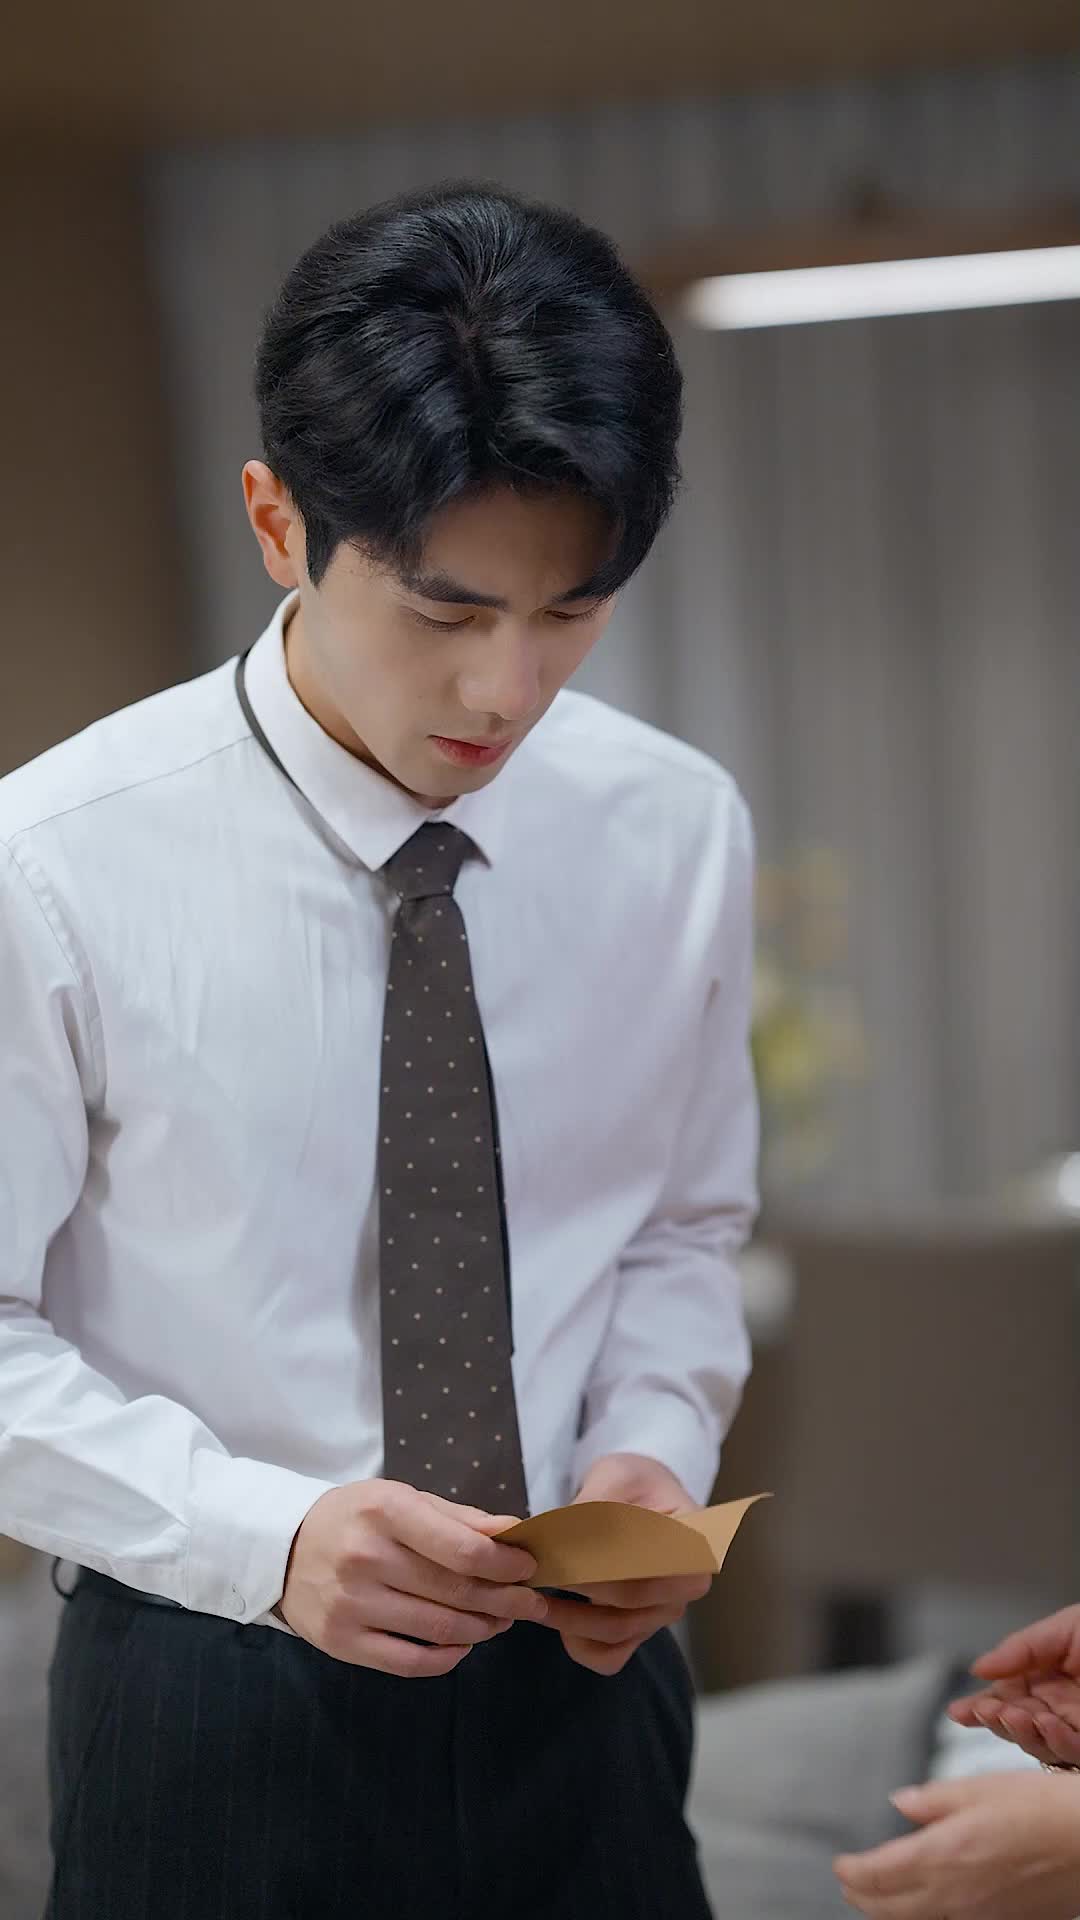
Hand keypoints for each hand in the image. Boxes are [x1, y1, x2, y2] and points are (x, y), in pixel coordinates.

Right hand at [280, 1479, 547, 1675]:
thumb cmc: (356, 1519)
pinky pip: (409, 1662)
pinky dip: (447, 1657)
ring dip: (482, 1628)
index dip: (505, 1563)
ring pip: (438, 1628)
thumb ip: (458, 1518)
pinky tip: (463, 1643)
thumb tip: (515, 1533)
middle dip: (505, 1600)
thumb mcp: (402, 1499)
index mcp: (385, 1512)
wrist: (283, 1549)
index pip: (461, 1548)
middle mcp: (365, 1558)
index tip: (529, 1567)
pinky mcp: (342, 1642)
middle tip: (530, 1603)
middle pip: (455, 1591)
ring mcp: (351, 1604)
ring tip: (500, 1621)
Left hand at [541, 1452, 710, 1676]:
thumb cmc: (633, 1483)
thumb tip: (558, 1542)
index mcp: (693, 1545)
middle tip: (535, 1575)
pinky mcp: (639, 1630)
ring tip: (533, 1598)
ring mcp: (662, 1613)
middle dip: (578, 1589)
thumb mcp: (617, 1478)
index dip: (604, 1566)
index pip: (648, 1564)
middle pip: (630, 1601)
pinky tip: (556, 1620)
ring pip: (616, 1633)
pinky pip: (610, 1655)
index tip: (562, 1558)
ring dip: (570, 1620)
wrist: (641, 1495)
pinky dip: (580, 1644)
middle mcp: (685, 1587)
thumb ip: (593, 1509)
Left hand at [835, 1771, 1079, 1919]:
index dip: (853, 1871)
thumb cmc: (1041, 1809)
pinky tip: (922, 1907)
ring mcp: (976, 1916)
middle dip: (863, 1896)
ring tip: (875, 1899)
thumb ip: (932, 1800)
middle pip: (890, 1907)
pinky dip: (921, 1918)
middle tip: (849, 1883)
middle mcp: (953, 1895)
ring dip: (888, 1912)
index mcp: (942, 1854)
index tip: (841, 1864)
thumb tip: (899, 1804)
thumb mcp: (980, 1789)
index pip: (878, 1874)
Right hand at [950, 1605, 1079, 1767]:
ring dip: (1021, 1734)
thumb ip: (1022, 1648)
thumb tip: (979, 1667)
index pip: (1007, 1699)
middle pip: (1016, 1727)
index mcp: (1050, 1681)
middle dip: (996, 1722)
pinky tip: (1048, 1725)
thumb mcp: (1066, 1629)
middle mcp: (1061, 1709)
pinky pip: (1071, 1755)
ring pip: (1039, 1746)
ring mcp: (1079, 1730)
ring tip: (1013, 1714)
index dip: (981, 1708)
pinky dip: (1055, 1743)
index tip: (960, 1712)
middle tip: (986, 1711)